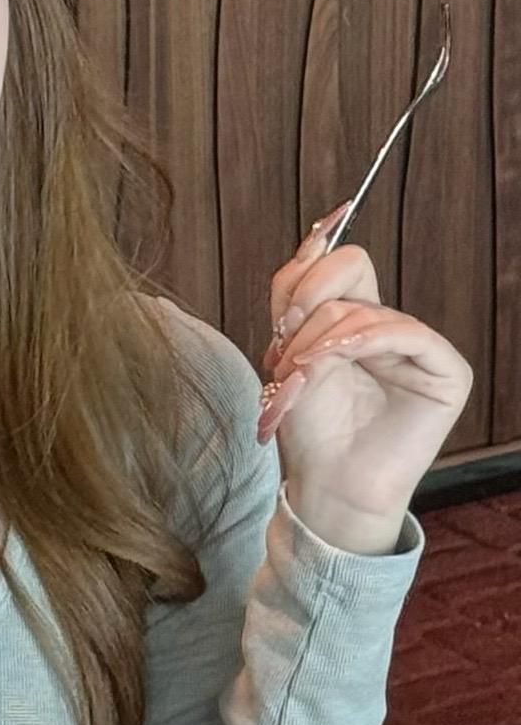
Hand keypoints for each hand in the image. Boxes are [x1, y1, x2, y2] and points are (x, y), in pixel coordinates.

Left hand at [258, 220, 471, 550]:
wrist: (326, 485)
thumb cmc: (309, 429)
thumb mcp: (288, 351)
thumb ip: (295, 297)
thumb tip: (316, 239)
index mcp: (356, 320)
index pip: (335, 264)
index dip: (303, 275)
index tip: (278, 318)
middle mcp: (390, 327)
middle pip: (351, 266)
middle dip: (305, 305)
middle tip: (285, 354)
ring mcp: (420, 348)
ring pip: (363, 307)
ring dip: (317, 342)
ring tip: (296, 379)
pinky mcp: (446, 372)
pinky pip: (405, 332)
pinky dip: (359, 343)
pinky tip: (332, 363)